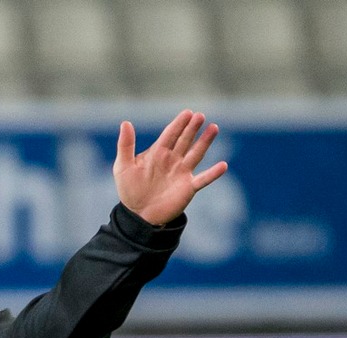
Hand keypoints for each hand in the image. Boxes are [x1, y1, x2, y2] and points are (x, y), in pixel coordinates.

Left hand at [115, 110, 227, 226]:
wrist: (138, 215)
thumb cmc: (129, 190)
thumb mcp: (123, 166)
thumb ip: (125, 145)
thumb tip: (125, 122)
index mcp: (158, 153)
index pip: (171, 134)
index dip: (179, 124)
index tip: (187, 113)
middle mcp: (173, 160)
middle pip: (185, 140)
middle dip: (192, 128)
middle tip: (200, 116)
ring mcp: (182, 173)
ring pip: (196, 154)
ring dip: (205, 142)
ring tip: (213, 128)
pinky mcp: (188, 188)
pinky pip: (203, 179)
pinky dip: (213, 173)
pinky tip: (223, 166)